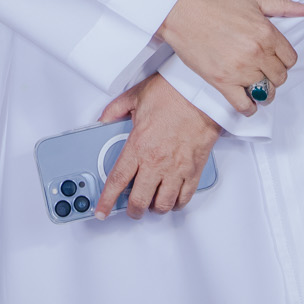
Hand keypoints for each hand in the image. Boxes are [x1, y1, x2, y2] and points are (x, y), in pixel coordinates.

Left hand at [93, 73, 222, 219]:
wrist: (201, 92)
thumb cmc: (173, 92)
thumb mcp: (135, 96)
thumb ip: (115, 110)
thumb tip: (103, 119)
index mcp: (139, 145)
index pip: (118, 181)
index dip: (107, 200)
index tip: (102, 211)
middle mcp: (156, 161)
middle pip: (140, 200)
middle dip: (132, 210)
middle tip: (131, 209)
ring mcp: (177, 168)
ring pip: (163, 204)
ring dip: (155, 209)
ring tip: (151, 204)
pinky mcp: (194, 170)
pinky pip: (185, 197)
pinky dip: (177, 204)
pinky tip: (172, 200)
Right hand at [157, 0, 303, 115]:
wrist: (180, 9)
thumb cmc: (213, 0)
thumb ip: (283, 5)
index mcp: (266, 32)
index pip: (290, 58)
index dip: (284, 60)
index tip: (274, 59)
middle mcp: (256, 52)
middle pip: (280, 77)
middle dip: (275, 75)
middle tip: (264, 70)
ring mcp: (240, 69)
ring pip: (265, 92)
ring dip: (264, 91)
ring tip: (256, 86)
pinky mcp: (222, 81)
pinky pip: (244, 104)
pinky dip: (249, 108)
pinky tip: (248, 102)